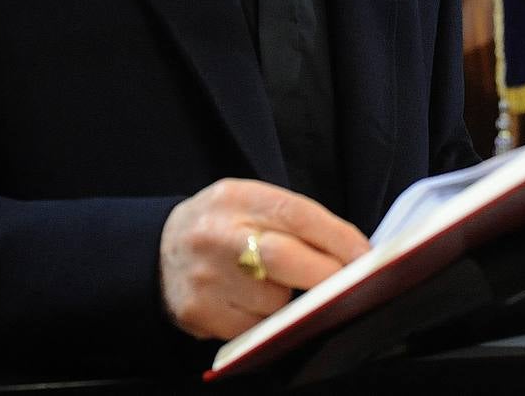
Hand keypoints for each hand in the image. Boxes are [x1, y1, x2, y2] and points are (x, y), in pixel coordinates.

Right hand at [159, 178, 369, 339]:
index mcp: (238, 197)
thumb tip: (354, 253)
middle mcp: (216, 234)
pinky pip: (253, 328)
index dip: (338, 238)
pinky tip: (255, 306)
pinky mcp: (199, 313)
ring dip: (291, 302)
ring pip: (272, 300)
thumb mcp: (252, 203)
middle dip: (326, 275)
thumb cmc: (223, 225)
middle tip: (351, 286)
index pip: (296, 214)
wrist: (158, 251)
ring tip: (279, 288)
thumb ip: (296, 221)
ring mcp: (205, 276)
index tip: (366, 257)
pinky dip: (267, 323)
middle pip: (284, 258)